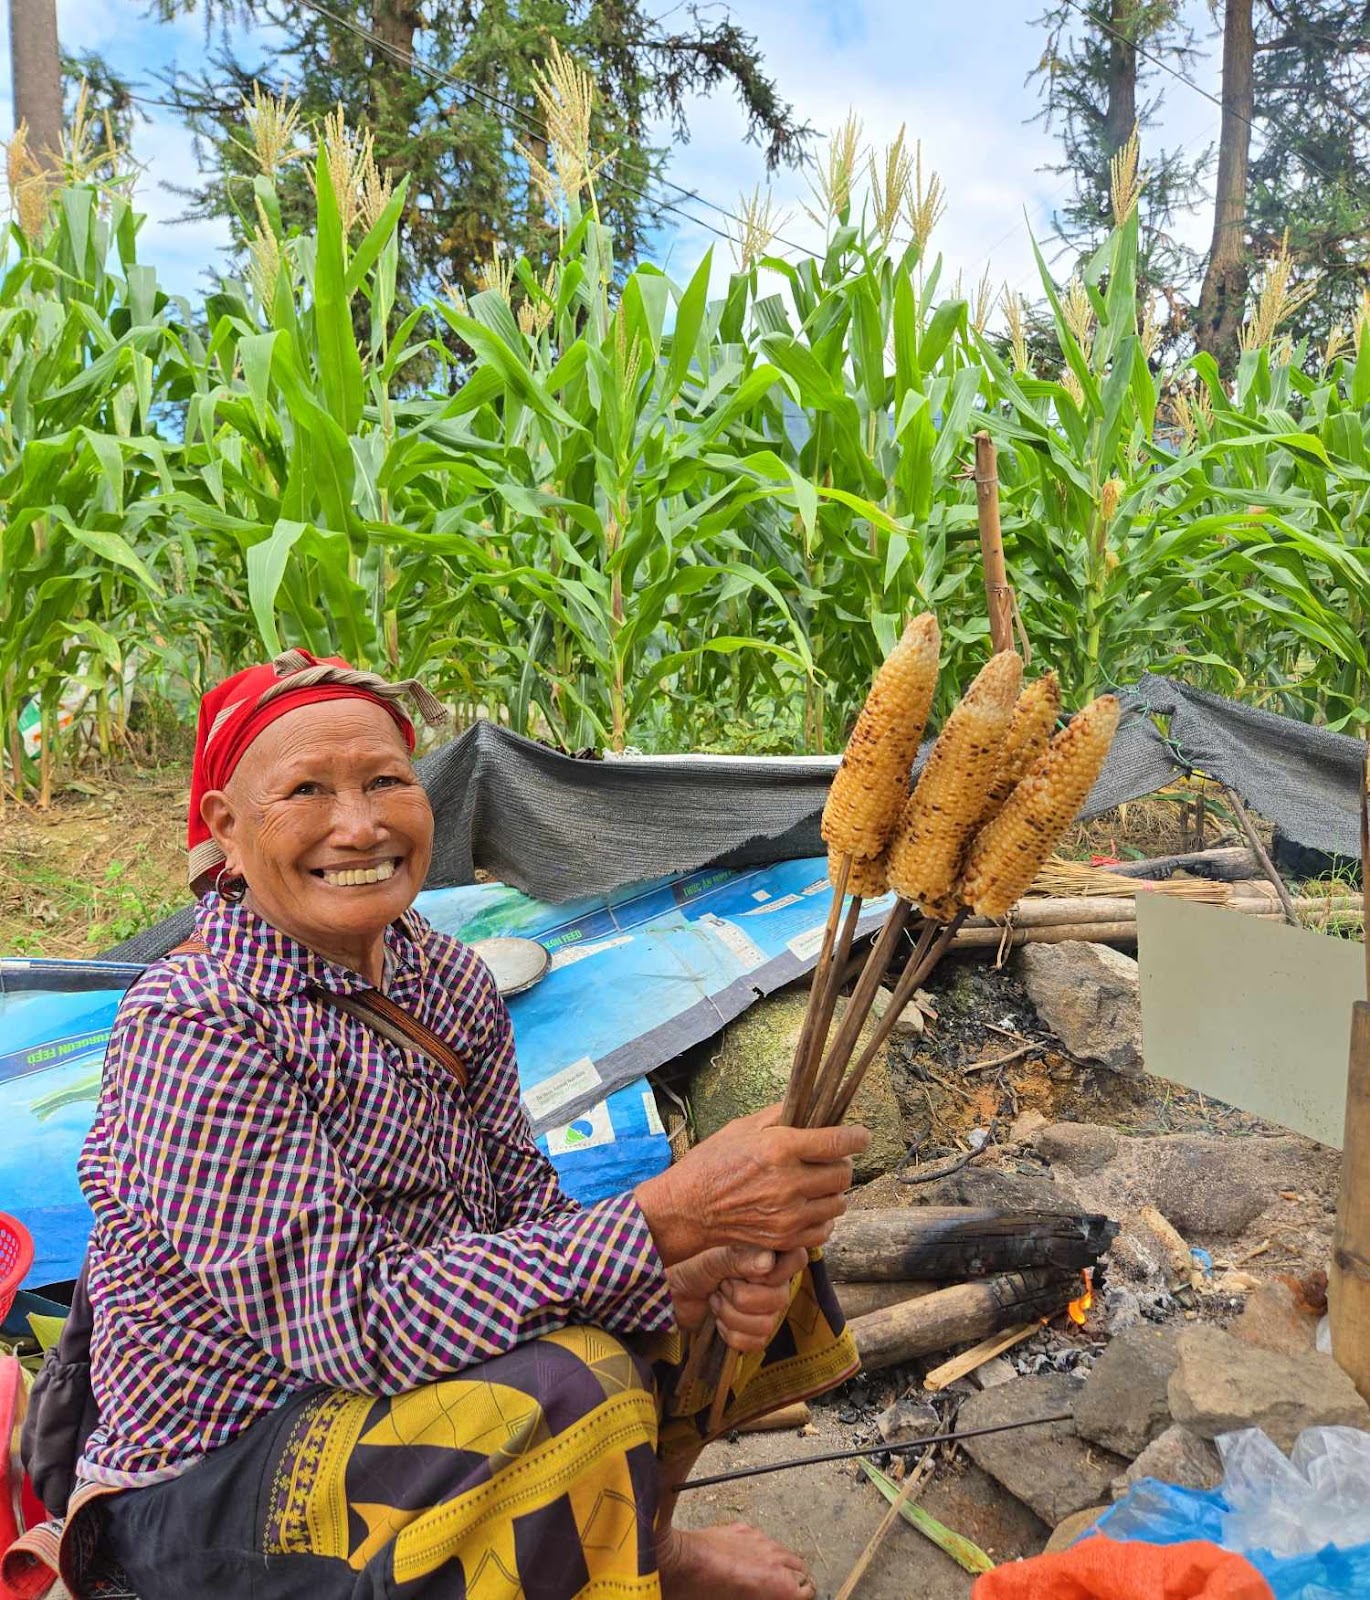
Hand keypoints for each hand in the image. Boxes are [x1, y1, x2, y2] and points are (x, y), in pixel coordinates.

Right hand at [635, 1104, 868, 1265]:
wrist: (688, 1208)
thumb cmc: (712, 1162)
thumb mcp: (742, 1128)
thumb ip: (779, 1116)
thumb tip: (809, 1104)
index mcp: (779, 1148)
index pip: (837, 1143)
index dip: (857, 1137)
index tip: (861, 1136)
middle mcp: (788, 1182)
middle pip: (843, 1174)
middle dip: (842, 1164)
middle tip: (831, 1160)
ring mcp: (788, 1215)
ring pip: (838, 1203)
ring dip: (833, 1192)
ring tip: (817, 1185)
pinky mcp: (784, 1238)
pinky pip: (824, 1230)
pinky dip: (823, 1218)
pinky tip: (809, 1208)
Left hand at [666, 1245, 807, 1349]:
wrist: (673, 1296)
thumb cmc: (692, 1268)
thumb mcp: (711, 1258)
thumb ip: (738, 1258)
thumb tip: (768, 1262)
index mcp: (769, 1254)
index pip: (797, 1258)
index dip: (776, 1271)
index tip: (750, 1272)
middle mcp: (775, 1282)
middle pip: (779, 1298)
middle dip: (740, 1296)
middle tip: (722, 1284)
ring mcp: (767, 1309)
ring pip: (766, 1324)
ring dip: (731, 1315)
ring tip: (716, 1300)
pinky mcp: (755, 1332)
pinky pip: (756, 1342)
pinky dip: (730, 1334)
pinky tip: (719, 1320)